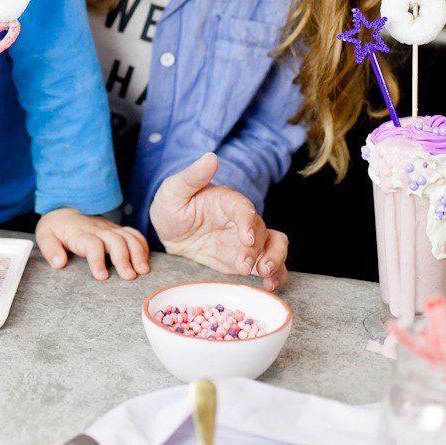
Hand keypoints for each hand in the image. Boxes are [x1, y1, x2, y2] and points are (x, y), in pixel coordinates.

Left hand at [36, 207, 149, 281]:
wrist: (65, 207)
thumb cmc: (56, 227)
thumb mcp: (45, 235)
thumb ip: (50, 249)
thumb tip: (59, 263)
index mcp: (79, 233)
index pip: (91, 244)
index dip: (97, 259)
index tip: (102, 277)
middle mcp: (97, 229)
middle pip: (115, 240)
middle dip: (124, 258)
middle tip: (129, 276)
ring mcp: (109, 228)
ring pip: (128, 236)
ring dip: (138, 252)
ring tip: (143, 270)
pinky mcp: (117, 230)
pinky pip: (133, 233)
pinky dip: (142, 245)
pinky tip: (145, 260)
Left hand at [149, 152, 287, 291]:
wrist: (169, 229)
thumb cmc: (172, 203)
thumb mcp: (174, 189)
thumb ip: (193, 176)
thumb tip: (211, 157)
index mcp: (227, 201)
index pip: (243, 208)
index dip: (248, 222)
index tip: (246, 238)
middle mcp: (241, 220)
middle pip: (264, 231)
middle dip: (264, 249)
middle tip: (254, 266)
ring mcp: (245, 241)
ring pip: (274, 247)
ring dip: (275, 261)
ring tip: (265, 276)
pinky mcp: (245, 259)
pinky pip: (267, 267)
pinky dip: (275, 276)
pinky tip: (268, 287)